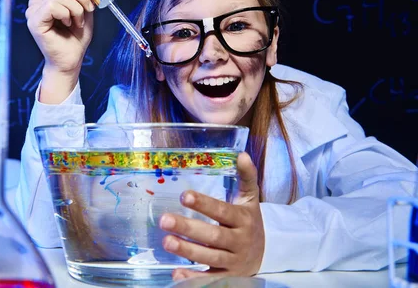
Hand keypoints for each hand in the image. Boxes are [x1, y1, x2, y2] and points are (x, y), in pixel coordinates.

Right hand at [26, 0, 106, 102]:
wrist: (72, 59)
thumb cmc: (77, 36)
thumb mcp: (88, 5)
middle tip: (89, 10)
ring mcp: (33, 10)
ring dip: (76, 7)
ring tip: (78, 21)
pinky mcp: (34, 21)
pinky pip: (53, 5)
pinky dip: (67, 13)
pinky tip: (68, 24)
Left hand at [159, 152, 264, 279]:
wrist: (266, 254)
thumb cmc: (249, 222)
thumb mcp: (250, 199)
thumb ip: (246, 177)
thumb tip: (242, 154)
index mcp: (243, 219)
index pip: (222, 211)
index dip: (204, 204)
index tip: (184, 195)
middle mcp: (239, 241)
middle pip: (213, 236)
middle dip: (189, 228)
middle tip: (164, 220)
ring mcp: (234, 261)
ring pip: (210, 257)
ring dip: (187, 251)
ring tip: (167, 241)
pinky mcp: (228, 277)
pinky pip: (210, 278)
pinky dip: (194, 278)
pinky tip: (176, 274)